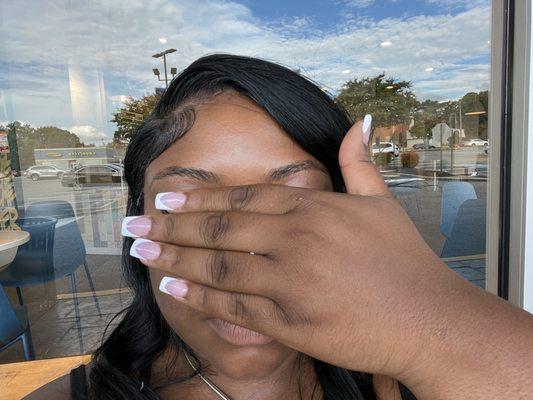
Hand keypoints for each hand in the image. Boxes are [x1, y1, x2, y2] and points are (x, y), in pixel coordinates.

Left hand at [123, 118, 532, 398]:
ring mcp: (289, 283)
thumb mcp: (383, 202)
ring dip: (173, 260)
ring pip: (217, 268)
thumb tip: (359, 121)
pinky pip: (234, 308)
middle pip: (218, 230)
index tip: (164, 199)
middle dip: (170, 227)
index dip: (198, 199)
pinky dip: (199, 299)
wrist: (428, 320)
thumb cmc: (406, 260)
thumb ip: (359, 162)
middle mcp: (294, 240)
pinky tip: (172, 290)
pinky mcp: (289, 322)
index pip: (242, 199)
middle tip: (133, 225)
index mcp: (312, 209)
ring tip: (141, 255)